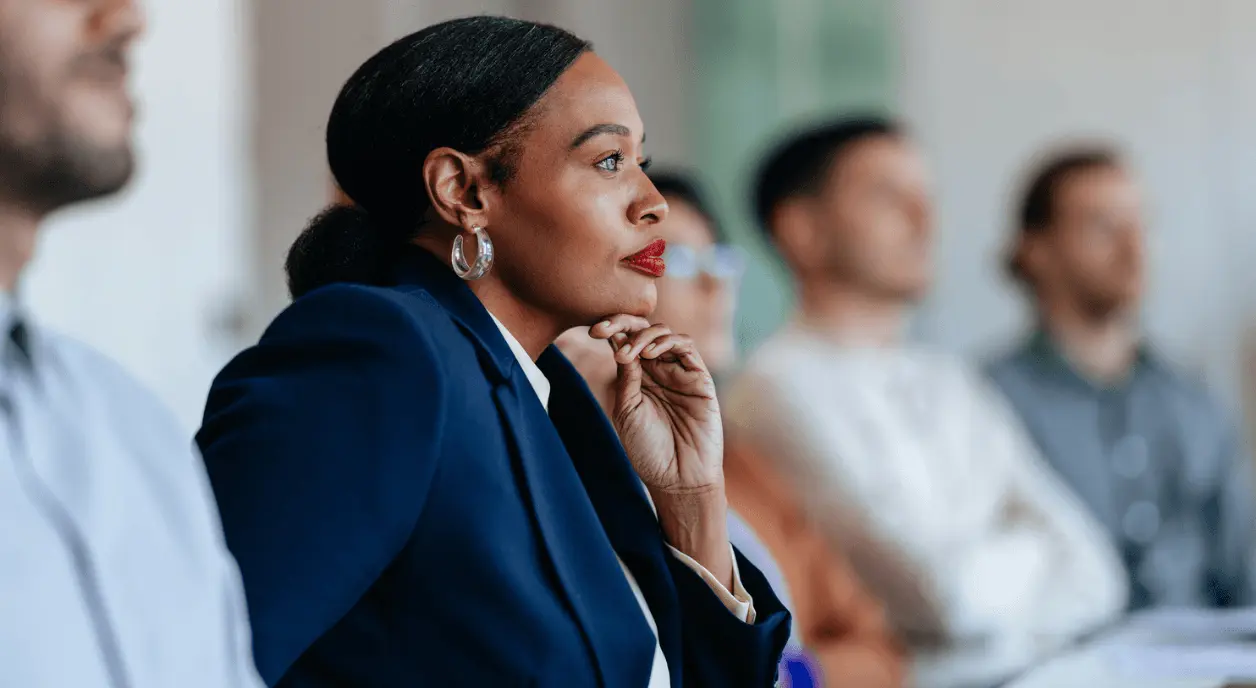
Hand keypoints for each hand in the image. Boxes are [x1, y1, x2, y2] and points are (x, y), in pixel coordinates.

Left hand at [588, 315, 732, 586]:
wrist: (677, 478)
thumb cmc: (648, 449)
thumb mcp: (627, 410)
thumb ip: (626, 376)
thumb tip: (620, 343)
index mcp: (637, 376)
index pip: (624, 340)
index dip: (611, 329)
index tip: (591, 331)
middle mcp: (658, 369)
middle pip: (643, 330)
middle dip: (623, 323)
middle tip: (603, 330)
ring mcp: (679, 371)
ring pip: (665, 333)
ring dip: (644, 335)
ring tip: (630, 353)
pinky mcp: (699, 378)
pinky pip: (687, 347)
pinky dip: (669, 342)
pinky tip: (651, 353)